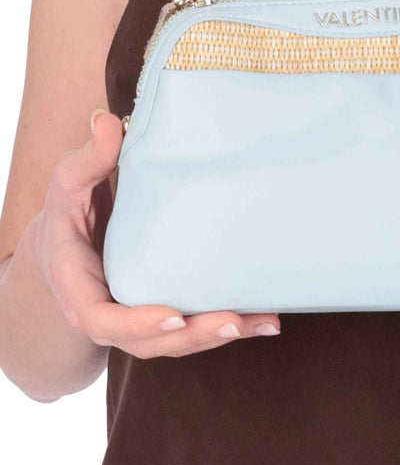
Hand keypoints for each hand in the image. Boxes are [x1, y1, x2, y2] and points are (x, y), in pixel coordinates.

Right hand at [36, 109, 281, 357]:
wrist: (69, 243)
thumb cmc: (70, 210)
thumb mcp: (70, 182)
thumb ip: (89, 157)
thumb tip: (107, 121)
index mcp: (77, 285)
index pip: (100, 318)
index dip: (137, 323)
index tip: (174, 317)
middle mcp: (106, 313)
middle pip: (147, 341)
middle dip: (193, 337)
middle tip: (233, 321)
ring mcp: (136, 320)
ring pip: (175, 343)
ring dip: (220, 336)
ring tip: (263, 321)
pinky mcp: (162, 315)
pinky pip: (191, 331)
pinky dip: (227, 329)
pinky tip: (265, 319)